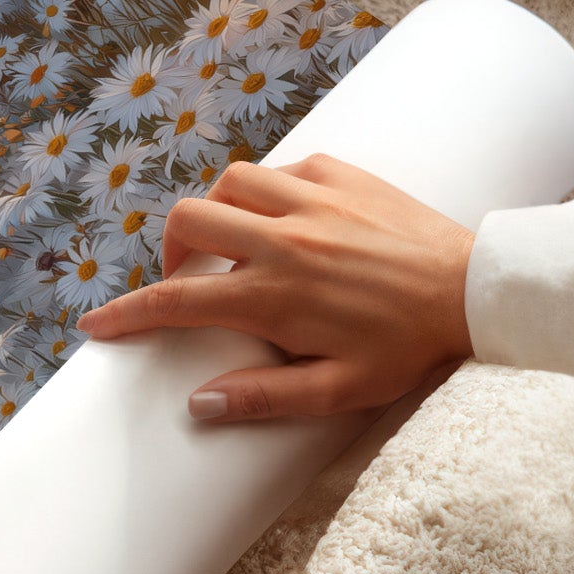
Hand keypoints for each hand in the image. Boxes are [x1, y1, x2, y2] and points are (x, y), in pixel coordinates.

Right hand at [77, 154, 473, 422]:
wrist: (476, 291)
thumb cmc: (409, 348)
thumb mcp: (340, 390)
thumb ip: (265, 397)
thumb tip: (199, 404)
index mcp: (274, 295)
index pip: (176, 301)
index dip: (126, 314)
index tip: (96, 326)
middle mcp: (282, 239)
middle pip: (188, 222)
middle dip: (170, 251)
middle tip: (188, 280)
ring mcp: (311, 200)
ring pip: (229, 183)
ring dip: (216, 212)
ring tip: (232, 243)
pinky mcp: (341, 174)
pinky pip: (282, 169)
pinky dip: (268, 191)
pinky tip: (285, 218)